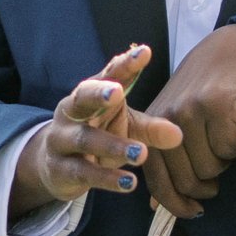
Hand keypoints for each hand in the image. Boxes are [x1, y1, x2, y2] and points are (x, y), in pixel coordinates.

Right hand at [8, 44, 183, 220]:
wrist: (56, 167)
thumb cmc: (98, 136)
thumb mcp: (126, 129)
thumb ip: (151, 129)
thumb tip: (179, 135)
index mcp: (90, 94)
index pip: (108, 74)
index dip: (124, 64)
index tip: (144, 52)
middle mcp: (72, 112)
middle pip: (82, 97)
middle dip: (98, 93)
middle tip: (118, 93)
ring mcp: (62, 140)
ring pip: (85, 139)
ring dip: (113, 145)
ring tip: (142, 153)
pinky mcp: (60, 168)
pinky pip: (83, 172)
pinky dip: (106, 178)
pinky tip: (129, 182)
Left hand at [141, 21, 235, 218]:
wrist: (229, 48)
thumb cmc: (204, 90)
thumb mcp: (176, 122)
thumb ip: (165, 159)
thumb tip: (155, 204)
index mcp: (150, 127)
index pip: (156, 179)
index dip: (174, 203)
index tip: (193, 211)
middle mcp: (165, 120)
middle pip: (187, 180)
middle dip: (207, 186)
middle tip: (217, 176)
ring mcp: (190, 111)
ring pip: (210, 167)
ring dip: (224, 165)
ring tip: (225, 146)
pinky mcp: (216, 104)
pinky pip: (229, 148)